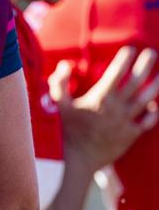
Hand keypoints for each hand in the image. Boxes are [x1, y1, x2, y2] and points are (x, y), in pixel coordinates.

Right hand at [50, 46, 158, 170]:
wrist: (79, 160)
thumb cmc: (67, 131)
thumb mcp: (59, 105)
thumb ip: (60, 83)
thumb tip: (65, 64)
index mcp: (100, 97)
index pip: (116, 72)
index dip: (125, 59)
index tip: (130, 49)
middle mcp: (117, 107)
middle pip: (136, 81)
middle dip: (146, 65)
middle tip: (152, 53)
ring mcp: (126, 121)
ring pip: (147, 99)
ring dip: (156, 85)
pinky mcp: (131, 134)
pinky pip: (148, 121)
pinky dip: (154, 112)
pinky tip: (155, 105)